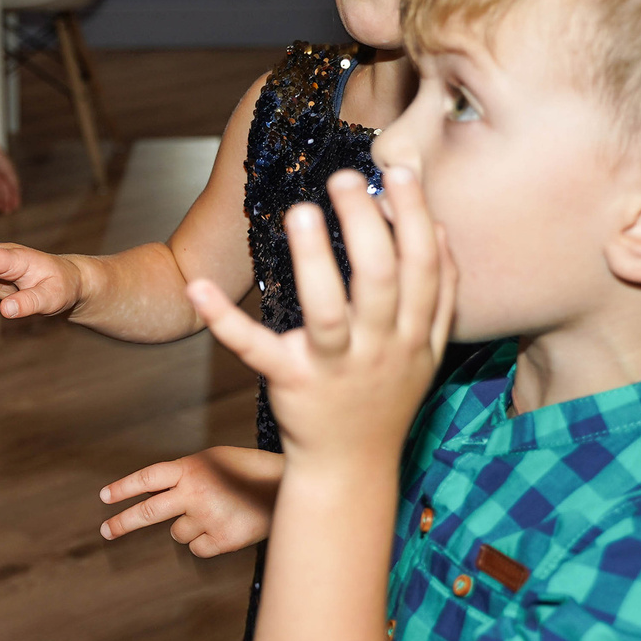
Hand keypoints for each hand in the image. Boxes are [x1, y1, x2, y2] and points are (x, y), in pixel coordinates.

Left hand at [0, 142, 21, 213]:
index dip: (15, 198)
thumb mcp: (8, 170)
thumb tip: (17, 192)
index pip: (13, 189)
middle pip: (4, 192)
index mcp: (8, 174)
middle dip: (6, 202)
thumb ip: (13, 181)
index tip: (16, 207)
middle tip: (7, 211)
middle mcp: (0, 176)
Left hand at [98, 445, 282, 554]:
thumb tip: (154, 492)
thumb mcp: (213, 461)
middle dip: (122, 523)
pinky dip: (207, 542)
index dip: (123, 488)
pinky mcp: (223, 540)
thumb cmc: (247, 471)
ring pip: (177, 533)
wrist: (289, 487)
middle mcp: (194, 493)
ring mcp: (207, 518)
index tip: (104, 497)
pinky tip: (226, 526)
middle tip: (106, 531)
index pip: (147, 479)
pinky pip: (198, 548)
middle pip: (148, 512)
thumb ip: (184, 474)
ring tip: (218, 512)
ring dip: (190, 527)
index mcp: (190, 469)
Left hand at [187, 168, 453, 469]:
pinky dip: (226, 319)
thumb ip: (439, 297)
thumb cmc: (384, 397)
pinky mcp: (290, 383)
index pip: (424, 268)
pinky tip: (201, 286)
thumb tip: (437, 230)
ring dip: (314, 259)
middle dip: (366, 224)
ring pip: (328, 309)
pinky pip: (256, 348)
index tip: (401, 170)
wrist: (351, 469)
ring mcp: (335, 367)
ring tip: (300, 211)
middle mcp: (381, 348)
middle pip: (383, 279)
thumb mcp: (426, 352)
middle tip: (345, 178)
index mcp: (416, 335)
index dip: (416, 217)